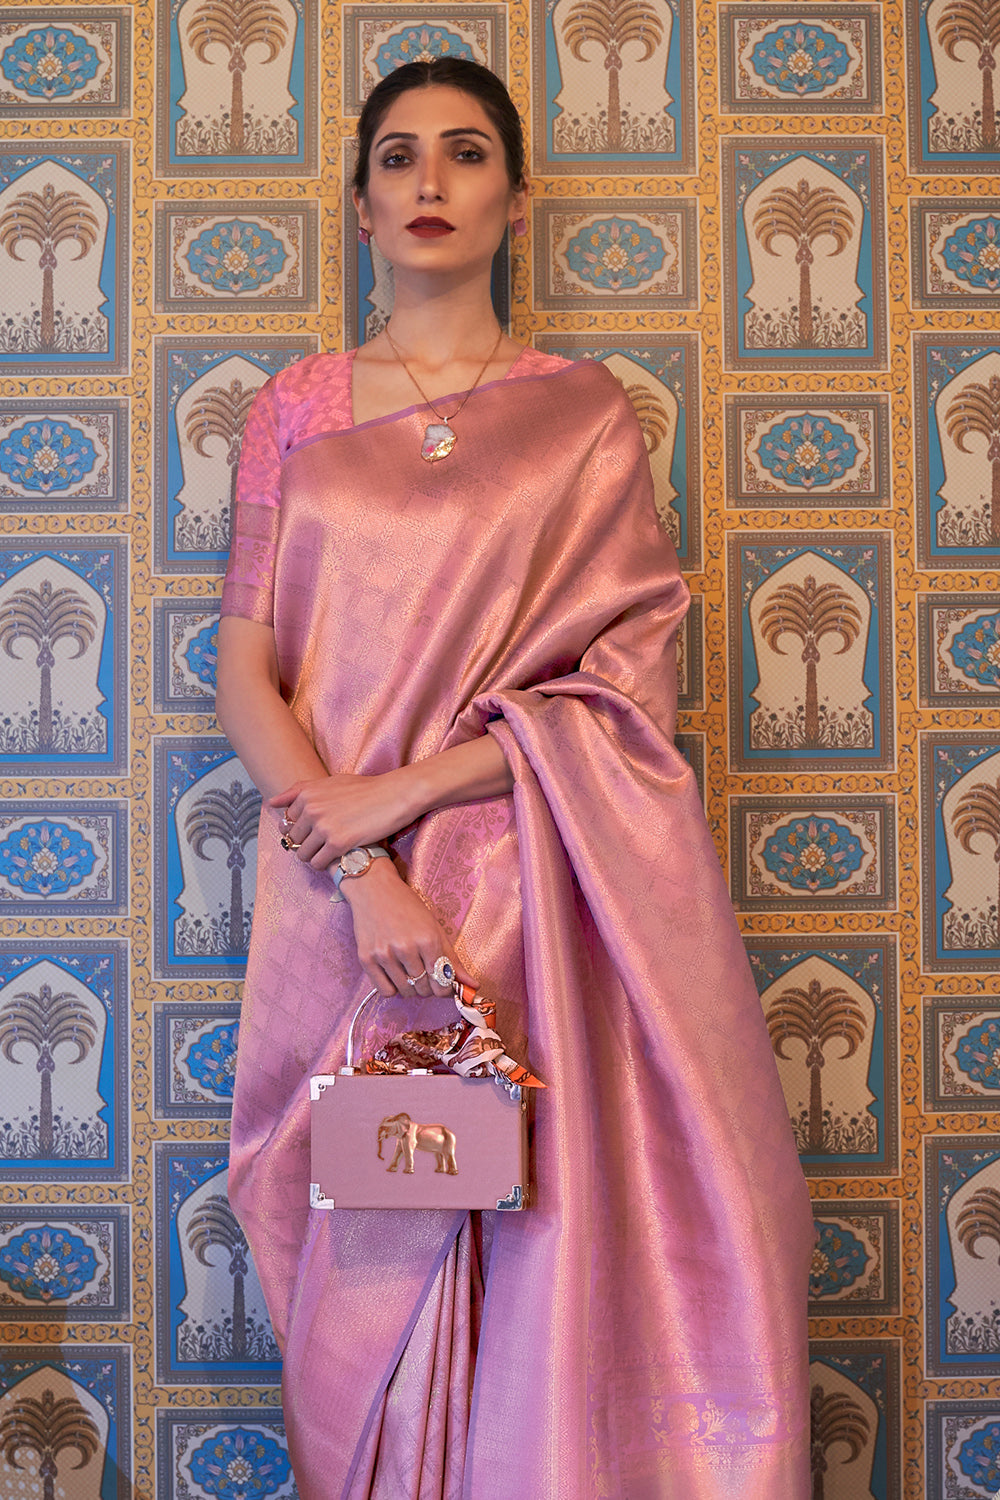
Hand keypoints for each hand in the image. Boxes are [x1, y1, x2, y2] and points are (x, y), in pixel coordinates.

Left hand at [270, 770, 413, 869]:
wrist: (393, 796)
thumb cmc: (365, 789)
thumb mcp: (330, 782)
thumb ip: (300, 790)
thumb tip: (272, 802)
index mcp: (306, 794)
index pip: (287, 821)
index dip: (300, 829)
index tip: (314, 830)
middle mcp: (311, 809)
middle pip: (292, 839)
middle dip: (305, 843)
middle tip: (324, 842)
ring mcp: (323, 827)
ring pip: (302, 854)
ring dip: (313, 856)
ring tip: (329, 851)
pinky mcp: (337, 843)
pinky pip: (317, 863)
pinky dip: (324, 864)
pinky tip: (337, 856)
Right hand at [340, 859, 475, 997]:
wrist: (374, 889)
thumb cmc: (407, 906)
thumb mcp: (435, 928)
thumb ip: (453, 960)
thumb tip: (473, 986)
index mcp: (428, 939)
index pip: (442, 982)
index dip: (445, 989)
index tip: (443, 985)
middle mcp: (406, 948)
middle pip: (424, 989)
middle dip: (428, 987)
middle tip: (425, 974)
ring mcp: (384, 954)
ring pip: (405, 992)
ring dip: (411, 989)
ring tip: (410, 972)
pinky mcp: (366, 959)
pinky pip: (385, 991)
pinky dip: (393, 988)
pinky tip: (395, 975)